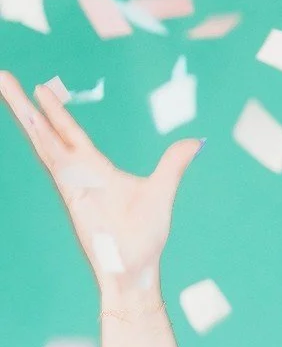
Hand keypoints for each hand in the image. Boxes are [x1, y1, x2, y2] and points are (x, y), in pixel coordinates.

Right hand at [0, 71, 201, 295]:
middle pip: (47, 131)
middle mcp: (80, 173)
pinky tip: (30, 121)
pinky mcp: (72, 195)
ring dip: (25, 114)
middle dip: (26, 105)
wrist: (136, 269)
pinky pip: (53, 162)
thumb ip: (173, 164)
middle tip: (6, 77)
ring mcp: (73, 183)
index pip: (70, 133)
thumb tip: (197, 142)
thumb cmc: (146, 238)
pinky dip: (42, 141)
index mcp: (97, 169)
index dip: (56, 112)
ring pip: (43, 141)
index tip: (40, 88)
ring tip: (6, 84)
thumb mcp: (163, 191)